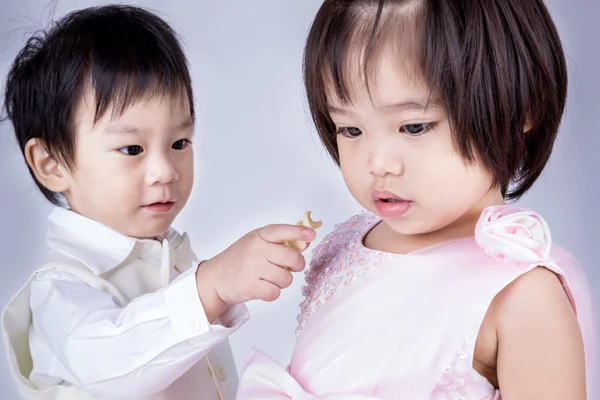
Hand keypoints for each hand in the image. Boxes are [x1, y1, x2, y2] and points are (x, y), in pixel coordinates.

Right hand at [195, 224, 315, 321]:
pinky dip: (273, 293)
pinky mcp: (250, 287)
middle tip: (291, 267)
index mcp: (259, 236)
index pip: (281, 230)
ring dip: (282, 281)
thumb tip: (306, 241)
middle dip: (297, 265)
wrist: (215, 277)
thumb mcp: (257, 242)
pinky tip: (263, 287)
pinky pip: (276, 293)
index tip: (311, 234)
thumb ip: (280, 242)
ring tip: (270, 278)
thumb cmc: (241, 258)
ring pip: (286, 278)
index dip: (298, 232)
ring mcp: (253, 268)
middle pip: (292, 258)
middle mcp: (256, 250)